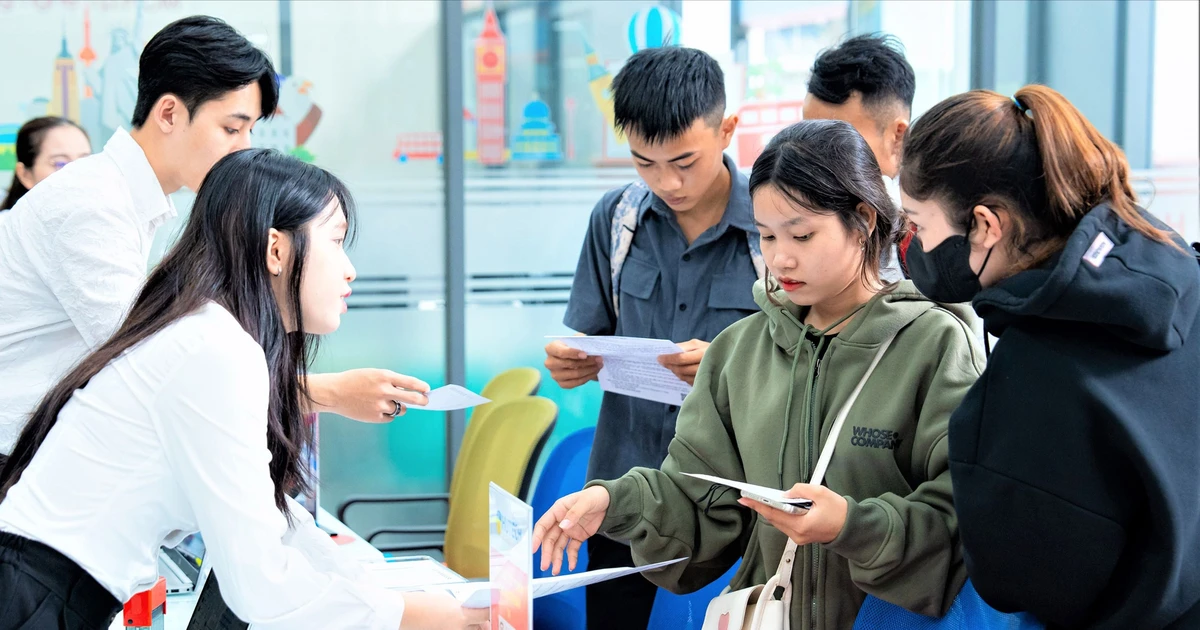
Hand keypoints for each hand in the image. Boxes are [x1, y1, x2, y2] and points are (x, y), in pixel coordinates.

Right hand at [306, 369, 430, 421]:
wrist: (335, 392)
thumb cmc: (355, 381)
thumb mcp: (374, 374)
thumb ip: (390, 382)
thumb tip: (408, 392)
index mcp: (384, 377)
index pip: (410, 382)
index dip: (421, 387)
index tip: (427, 389)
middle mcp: (384, 391)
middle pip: (412, 399)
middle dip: (422, 401)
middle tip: (425, 401)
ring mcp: (380, 405)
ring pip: (400, 409)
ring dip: (398, 406)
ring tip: (385, 402)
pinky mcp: (375, 417)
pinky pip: (390, 417)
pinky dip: (387, 414)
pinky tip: (376, 409)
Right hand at [398, 591, 488, 629]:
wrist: (402, 614)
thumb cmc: (421, 605)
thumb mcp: (446, 601)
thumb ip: (461, 606)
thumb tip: (471, 610)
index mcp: (461, 616)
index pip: (486, 615)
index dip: (492, 611)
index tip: (495, 608)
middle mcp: (458, 629)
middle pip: (481, 627)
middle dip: (483, 623)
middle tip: (484, 620)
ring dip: (471, 627)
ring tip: (467, 622)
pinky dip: (460, 628)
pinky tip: (454, 625)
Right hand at [532, 486, 610, 574]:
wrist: (609, 501)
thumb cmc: (594, 496)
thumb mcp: (585, 502)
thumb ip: (574, 514)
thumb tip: (563, 525)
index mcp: (558, 510)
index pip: (543, 525)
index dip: (537, 537)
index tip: (533, 549)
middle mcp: (561, 521)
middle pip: (550, 539)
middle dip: (547, 553)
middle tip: (545, 566)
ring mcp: (569, 530)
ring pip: (559, 546)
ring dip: (557, 558)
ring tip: (556, 571)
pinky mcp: (578, 536)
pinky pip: (572, 549)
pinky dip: (571, 557)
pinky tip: (571, 565)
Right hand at [544, 340, 602, 388]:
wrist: (573, 356)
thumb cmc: (573, 346)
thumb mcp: (576, 338)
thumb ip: (581, 339)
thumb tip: (588, 346)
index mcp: (551, 349)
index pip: (561, 352)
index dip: (573, 353)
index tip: (585, 354)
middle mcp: (550, 363)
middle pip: (569, 364)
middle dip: (587, 362)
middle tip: (599, 359)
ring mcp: (555, 375)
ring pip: (575, 374)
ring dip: (590, 370)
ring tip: (599, 365)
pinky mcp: (561, 384)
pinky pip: (576, 383)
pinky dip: (587, 377)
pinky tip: (594, 372)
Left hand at [657, 339, 709, 385]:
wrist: (728, 360)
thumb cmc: (709, 350)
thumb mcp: (698, 344)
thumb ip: (684, 347)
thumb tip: (668, 351)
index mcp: (703, 352)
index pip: (681, 358)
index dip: (669, 359)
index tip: (659, 358)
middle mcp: (705, 365)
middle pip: (682, 369)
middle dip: (670, 367)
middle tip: (662, 364)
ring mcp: (706, 376)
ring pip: (685, 377)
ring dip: (676, 373)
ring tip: (670, 368)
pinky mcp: (706, 384)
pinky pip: (690, 383)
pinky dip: (683, 378)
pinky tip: (679, 373)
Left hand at [738, 484, 847, 545]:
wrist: (852, 529)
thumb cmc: (840, 512)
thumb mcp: (821, 493)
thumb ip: (801, 490)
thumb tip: (786, 493)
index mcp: (802, 525)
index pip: (774, 514)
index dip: (758, 505)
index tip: (745, 499)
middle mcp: (798, 534)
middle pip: (774, 519)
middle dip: (760, 507)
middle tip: (746, 498)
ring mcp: (800, 537)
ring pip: (779, 522)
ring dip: (769, 511)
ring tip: (757, 500)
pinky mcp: (802, 536)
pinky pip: (786, 524)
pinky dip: (779, 515)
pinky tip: (775, 507)